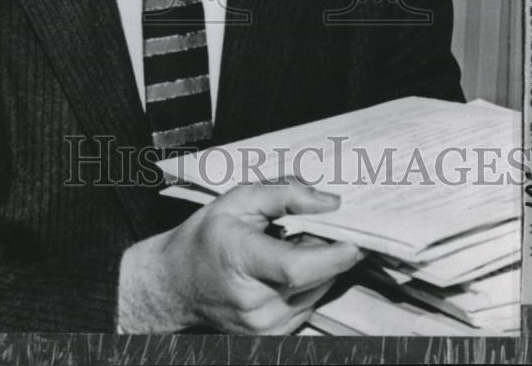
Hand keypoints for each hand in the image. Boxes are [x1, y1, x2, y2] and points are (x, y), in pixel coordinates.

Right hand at [117, 182, 362, 333]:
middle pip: (315, 278)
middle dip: (329, 252)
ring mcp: (263, 326)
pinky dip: (307, 285)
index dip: (333, 255)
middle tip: (318, 228)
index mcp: (241, 260)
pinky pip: (307, 306)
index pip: (297, 267)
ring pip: (316, 293)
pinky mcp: (271, 337)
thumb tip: (330, 203)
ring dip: (318, 269)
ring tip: (290, 247)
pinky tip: (285, 270)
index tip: (355, 239)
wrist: (176, 284)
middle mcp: (253, 302)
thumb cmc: (207, 236)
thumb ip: (285, 194)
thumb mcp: (239, 200)